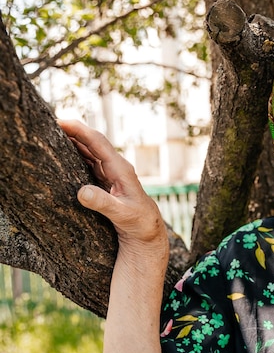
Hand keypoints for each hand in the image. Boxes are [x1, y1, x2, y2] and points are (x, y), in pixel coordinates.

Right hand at [59, 119, 167, 257]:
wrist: (147, 231)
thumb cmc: (139, 221)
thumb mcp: (122, 214)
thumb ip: (103, 203)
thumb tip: (81, 192)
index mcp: (121, 169)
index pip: (98, 144)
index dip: (80, 131)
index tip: (61, 121)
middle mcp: (115, 167)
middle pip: (91, 143)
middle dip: (72, 131)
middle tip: (48, 123)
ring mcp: (110, 173)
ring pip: (89, 152)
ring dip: (72, 142)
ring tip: (51, 133)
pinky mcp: (105, 181)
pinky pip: (88, 163)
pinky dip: (74, 156)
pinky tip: (62, 153)